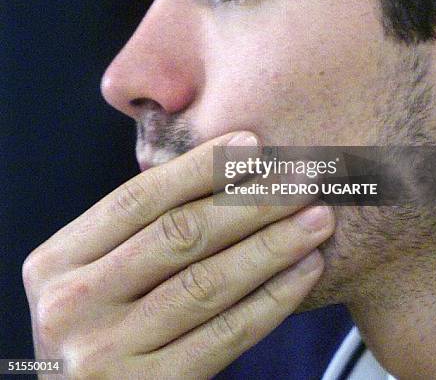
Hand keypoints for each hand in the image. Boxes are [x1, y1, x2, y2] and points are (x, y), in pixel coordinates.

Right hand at [23, 132, 334, 378]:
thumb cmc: (99, 321)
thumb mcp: (92, 271)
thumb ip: (134, 231)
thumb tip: (217, 167)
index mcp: (57, 262)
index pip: (138, 199)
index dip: (198, 167)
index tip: (252, 144)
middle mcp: (73, 305)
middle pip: (178, 235)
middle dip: (248, 201)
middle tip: (300, 178)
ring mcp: (107, 353)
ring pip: (207, 282)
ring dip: (270, 245)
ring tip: (315, 219)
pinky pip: (224, 335)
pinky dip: (272, 299)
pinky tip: (304, 270)